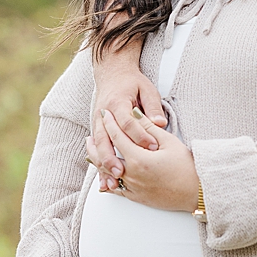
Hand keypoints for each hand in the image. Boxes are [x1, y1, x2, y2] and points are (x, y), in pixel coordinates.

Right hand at [91, 48, 165, 190]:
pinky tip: (104, 182)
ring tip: (112, 182)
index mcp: (118, 102)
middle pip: (105, 138)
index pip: (128, 122)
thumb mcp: (146, 88)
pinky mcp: (96, 130)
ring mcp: (96, 123)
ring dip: (103, 165)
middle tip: (122, 172)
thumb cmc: (132, 83)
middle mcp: (103, 114)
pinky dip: (99, 166)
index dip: (140, 136)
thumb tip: (160, 123)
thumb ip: (153, 106)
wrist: (112, 74)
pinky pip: (96, 150)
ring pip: (98, 147)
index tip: (152, 148)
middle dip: (112, 157)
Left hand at [95, 109, 201, 212]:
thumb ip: (149, 128)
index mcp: (139, 159)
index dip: (110, 123)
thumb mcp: (169, 142)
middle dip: (96, 144)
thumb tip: (135, 115)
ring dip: (97, 162)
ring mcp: (133, 188)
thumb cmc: (187, 167)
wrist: (196, 191)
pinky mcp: (136, 197)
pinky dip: (106, 179)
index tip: (105, 114)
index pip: (117, 137)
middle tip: (89, 136)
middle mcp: (132, 175)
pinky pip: (115, 189)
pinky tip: (103, 175)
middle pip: (105, 157)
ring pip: (107, 173)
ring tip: (92, 153)